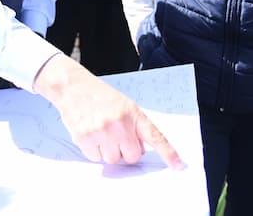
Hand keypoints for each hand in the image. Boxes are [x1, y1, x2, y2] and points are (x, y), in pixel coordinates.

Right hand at [34, 54, 183, 168]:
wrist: (73, 86)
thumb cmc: (100, 96)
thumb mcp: (123, 105)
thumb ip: (134, 126)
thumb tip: (138, 151)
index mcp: (133, 113)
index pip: (155, 136)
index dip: (168, 154)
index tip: (179, 166)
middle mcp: (119, 123)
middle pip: (132, 156)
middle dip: (125, 150)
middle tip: (116, 136)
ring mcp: (102, 131)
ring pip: (113, 160)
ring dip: (108, 151)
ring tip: (101, 133)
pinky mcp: (85, 138)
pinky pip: (95, 158)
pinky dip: (94, 150)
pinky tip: (90, 134)